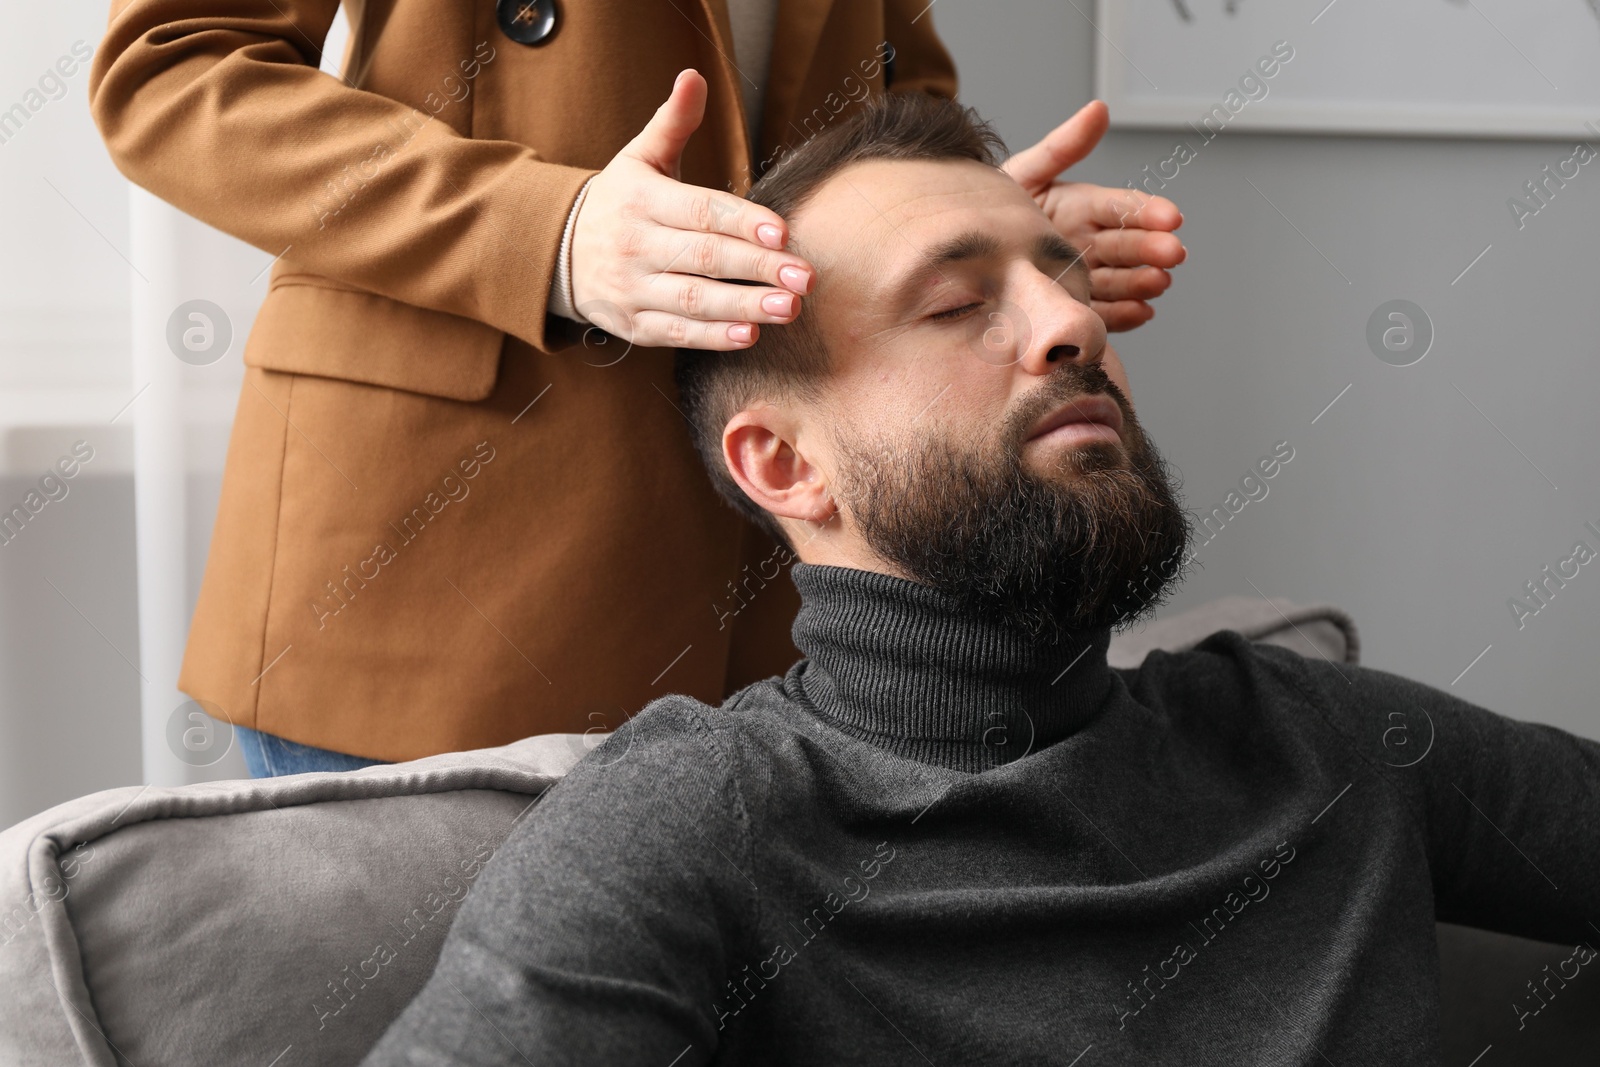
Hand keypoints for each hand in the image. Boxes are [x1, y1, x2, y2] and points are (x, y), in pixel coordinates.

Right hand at [569, 69, 814, 350]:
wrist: (557, 251)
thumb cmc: (620, 201)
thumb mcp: (639, 157)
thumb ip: (673, 122)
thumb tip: (693, 77)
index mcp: (641, 200)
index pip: (701, 210)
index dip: (743, 221)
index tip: (783, 232)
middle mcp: (635, 245)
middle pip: (704, 257)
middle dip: (759, 268)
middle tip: (805, 277)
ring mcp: (632, 288)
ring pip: (694, 299)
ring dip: (744, 306)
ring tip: (789, 308)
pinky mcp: (634, 325)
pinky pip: (676, 332)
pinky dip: (712, 337)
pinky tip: (748, 335)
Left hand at [1002, 100, 1185, 331]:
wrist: (960, 254)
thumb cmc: (992, 209)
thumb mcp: (1024, 174)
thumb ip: (1061, 147)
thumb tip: (1099, 109)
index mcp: (1082, 207)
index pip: (1121, 207)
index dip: (1148, 211)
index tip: (1172, 216)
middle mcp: (1089, 242)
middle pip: (1126, 245)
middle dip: (1153, 248)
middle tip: (1174, 252)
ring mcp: (1083, 277)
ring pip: (1120, 279)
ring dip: (1142, 281)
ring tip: (1160, 282)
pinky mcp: (1072, 306)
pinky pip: (1100, 313)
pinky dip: (1122, 314)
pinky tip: (1143, 311)